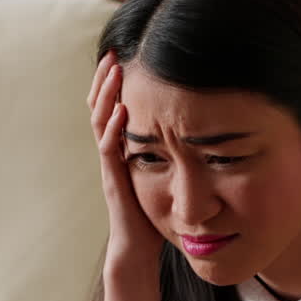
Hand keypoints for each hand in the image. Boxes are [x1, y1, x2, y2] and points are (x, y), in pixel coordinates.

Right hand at [87, 52, 164, 271]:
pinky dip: (114, 127)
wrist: (137, 249)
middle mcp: (112, 152)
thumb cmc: (154, 215)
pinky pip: (109, 149)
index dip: (115, 82)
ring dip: (106, 94)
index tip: (125, 55)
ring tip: (113, 69)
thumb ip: (172, 150)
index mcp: (122, 147)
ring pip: (100, 122)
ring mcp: (110, 165)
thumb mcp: (165, 173)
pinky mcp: (113, 180)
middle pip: (101, 107)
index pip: (114, 106)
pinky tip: (122, 110)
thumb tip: (200, 128)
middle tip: (113, 51)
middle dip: (106, 79)